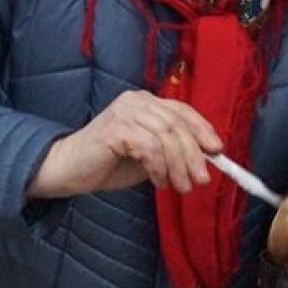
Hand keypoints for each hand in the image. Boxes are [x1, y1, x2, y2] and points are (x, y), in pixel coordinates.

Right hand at [27, 90, 222, 198]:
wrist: (69, 169)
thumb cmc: (110, 162)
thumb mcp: (149, 155)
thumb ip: (172, 150)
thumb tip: (206, 158)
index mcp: (146, 102)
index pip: (182, 111)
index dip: (202, 129)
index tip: (217, 151)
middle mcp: (137, 100)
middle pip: (177, 124)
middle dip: (194, 155)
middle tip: (201, 180)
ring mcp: (125, 112)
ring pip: (166, 136)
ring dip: (178, 166)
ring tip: (180, 187)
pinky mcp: (115, 128)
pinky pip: (149, 148)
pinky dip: (159, 168)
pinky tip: (158, 182)